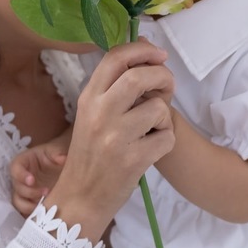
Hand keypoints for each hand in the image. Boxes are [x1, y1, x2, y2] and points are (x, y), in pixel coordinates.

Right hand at [10, 136, 69, 217]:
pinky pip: (26, 211)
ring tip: (45, 206)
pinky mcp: (31, 202)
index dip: (20, 175)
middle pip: (16, 187)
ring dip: (29, 206)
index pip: (15, 168)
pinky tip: (45, 213)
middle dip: (29, 192)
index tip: (32, 180)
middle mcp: (21, 178)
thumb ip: (58, 153)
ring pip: (18, 202)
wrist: (65, 166)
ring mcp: (25, 191)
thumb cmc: (57, 154)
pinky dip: (33, 214)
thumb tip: (62, 159)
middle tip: (46, 192)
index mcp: (24, 162)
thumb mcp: (58, 149)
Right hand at [43, 40, 175, 241]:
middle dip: (162, 76)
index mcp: (88, 98)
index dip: (142, 49)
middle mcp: (99, 114)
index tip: (159, 54)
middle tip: (167, 87)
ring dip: (163, 117)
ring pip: (158, 108)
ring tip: (152, 129)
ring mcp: (115, 137)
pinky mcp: (133, 160)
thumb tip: (145, 49)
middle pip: (139, 76)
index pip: (115, 58)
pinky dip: (166, 141)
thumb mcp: (92, 115)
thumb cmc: (91, 154)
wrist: (80, 198)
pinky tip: (152, 149)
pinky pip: (167, 137)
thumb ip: (116, 86)